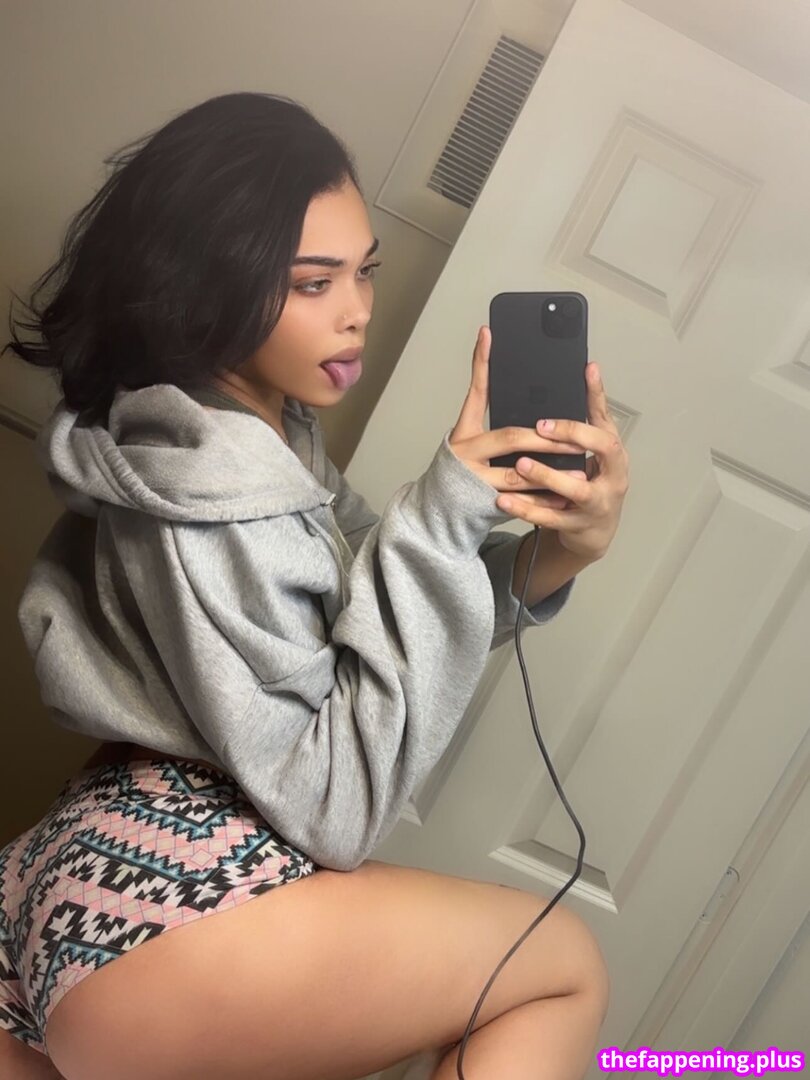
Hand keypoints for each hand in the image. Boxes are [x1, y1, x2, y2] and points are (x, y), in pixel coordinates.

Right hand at [449, 326, 583, 508]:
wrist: (441, 512)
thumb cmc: (465, 474)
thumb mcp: (472, 443)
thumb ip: (496, 428)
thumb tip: (535, 410)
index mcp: (464, 432)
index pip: (476, 392)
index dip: (480, 362)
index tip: (488, 334)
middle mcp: (465, 451)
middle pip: (509, 437)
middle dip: (546, 437)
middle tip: (574, 435)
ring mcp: (472, 477)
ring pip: (516, 473)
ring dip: (550, 470)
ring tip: (577, 466)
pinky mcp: (481, 501)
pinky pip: (519, 501)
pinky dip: (543, 499)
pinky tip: (563, 496)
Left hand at [496, 360, 629, 561]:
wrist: (597, 529)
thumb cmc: (596, 480)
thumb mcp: (598, 446)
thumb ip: (592, 413)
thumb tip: (588, 367)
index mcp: (615, 455)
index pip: (605, 429)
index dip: (589, 408)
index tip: (574, 386)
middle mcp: (612, 479)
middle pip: (602, 451)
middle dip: (571, 438)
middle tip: (539, 428)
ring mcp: (595, 505)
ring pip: (573, 491)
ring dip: (545, 477)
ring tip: (517, 466)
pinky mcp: (576, 526)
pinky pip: (549, 518)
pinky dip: (526, 509)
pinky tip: (503, 501)